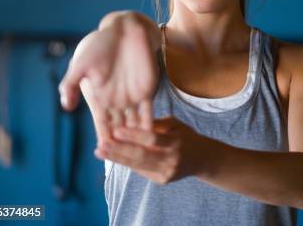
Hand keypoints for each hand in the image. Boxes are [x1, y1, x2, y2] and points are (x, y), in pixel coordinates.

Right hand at [58, 13, 159, 143]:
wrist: (124, 30)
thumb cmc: (100, 44)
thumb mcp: (81, 63)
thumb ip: (71, 84)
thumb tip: (65, 107)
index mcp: (100, 97)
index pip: (101, 123)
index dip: (103, 136)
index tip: (103, 152)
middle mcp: (116, 101)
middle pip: (119, 129)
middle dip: (121, 145)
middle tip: (122, 162)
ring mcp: (133, 96)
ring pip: (134, 124)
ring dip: (136, 139)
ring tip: (138, 156)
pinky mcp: (148, 89)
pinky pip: (149, 111)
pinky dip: (150, 125)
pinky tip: (153, 139)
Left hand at [93, 116, 212, 184]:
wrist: (202, 159)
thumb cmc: (186, 136)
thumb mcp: (175, 124)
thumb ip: (155, 124)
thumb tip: (131, 122)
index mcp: (176, 142)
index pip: (153, 139)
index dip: (134, 135)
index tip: (117, 130)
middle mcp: (171, 159)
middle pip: (142, 155)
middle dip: (119, 150)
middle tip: (101, 144)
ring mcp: (166, 172)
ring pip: (138, 165)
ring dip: (117, 158)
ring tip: (100, 152)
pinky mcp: (161, 180)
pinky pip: (141, 170)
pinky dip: (126, 163)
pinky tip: (112, 156)